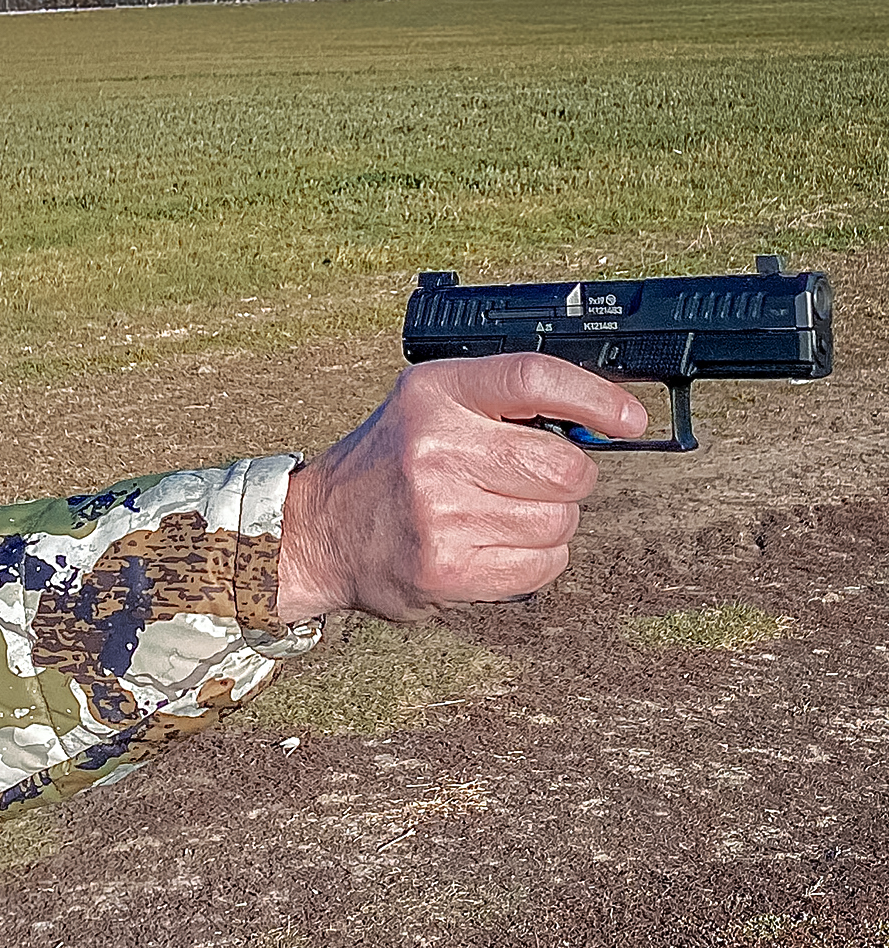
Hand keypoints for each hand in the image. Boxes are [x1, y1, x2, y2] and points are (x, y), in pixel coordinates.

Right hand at [275, 353, 647, 621]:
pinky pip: (543, 565)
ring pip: (560, 520)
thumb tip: (599, 420)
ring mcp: (441, 513)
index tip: (629, 420)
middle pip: (564, 465)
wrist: (316, 533)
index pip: (535, 379)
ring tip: (498, 516)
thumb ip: (501, 403)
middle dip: (565, 478)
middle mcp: (435, 449)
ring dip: (547, 522)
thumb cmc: (385, 467)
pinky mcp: (449, 568)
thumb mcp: (426, 406)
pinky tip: (496, 546)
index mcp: (433, 395)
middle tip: (532, 482)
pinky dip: (535, 560)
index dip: (596, 399)